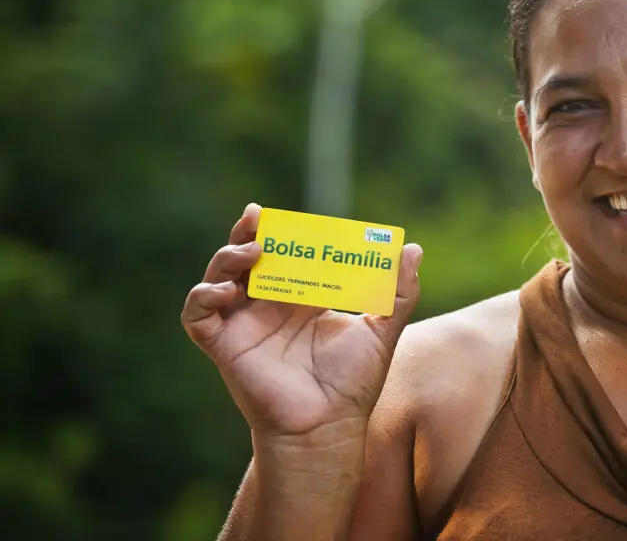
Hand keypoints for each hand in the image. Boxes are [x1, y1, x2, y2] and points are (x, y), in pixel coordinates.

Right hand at [181, 203, 421, 440]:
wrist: (327, 425)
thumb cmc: (354, 382)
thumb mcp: (382, 330)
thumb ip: (400, 292)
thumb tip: (413, 249)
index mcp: (303, 298)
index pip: (287, 253)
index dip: (283, 232)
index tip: (290, 216)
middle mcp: (270, 306)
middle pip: (247, 257)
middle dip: (248, 233)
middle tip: (257, 217)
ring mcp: (244, 324)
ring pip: (218, 276)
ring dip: (227, 257)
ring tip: (251, 252)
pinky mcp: (223, 345)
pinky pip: (197, 314)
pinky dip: (202, 297)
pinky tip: (226, 291)